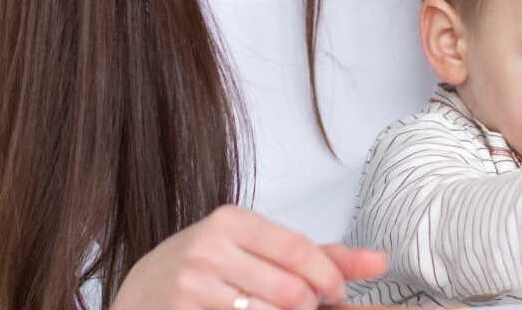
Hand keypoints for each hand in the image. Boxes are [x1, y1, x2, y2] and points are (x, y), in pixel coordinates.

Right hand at [112, 205, 386, 309]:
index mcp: (232, 220)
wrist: (139, 292)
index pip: (301, 251)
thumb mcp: (257, 249)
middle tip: (302, 307)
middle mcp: (210, 247)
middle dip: (306, 307)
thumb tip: (382, 261)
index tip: (336, 294)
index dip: (328, 279)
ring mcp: (192, 285)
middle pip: (290, 291)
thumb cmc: (208, 268)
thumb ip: (320, 254)